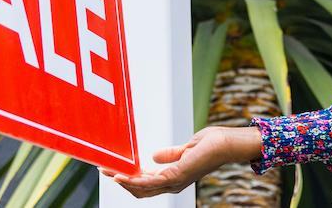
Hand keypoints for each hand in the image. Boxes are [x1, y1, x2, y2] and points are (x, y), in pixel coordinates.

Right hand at [98, 125, 263, 197]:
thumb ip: (170, 154)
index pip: (145, 183)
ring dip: (122, 180)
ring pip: (141, 187)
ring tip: (107, 171)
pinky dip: (134, 180)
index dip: (128, 178)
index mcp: (173, 177)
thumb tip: (154, 156)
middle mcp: (172, 183)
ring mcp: (174, 181)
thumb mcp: (185, 149)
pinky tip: (121, 175)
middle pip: (140, 189)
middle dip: (120, 180)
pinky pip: (150, 181)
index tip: (112, 169)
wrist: (227, 143)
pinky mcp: (176, 175)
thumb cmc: (213, 144)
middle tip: (104, 170)